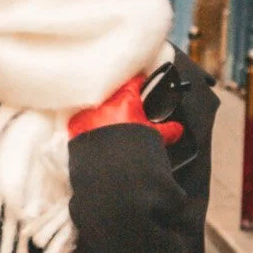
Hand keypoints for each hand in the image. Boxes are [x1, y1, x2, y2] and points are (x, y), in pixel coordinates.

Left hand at [69, 74, 183, 144]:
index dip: (141, 83)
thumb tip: (177, 129)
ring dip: (105, 113)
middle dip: (121, 101)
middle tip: (129, 111)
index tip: (143, 85)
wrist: (109, 170)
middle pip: (114, 94)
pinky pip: (83, 121)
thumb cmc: (130, 151)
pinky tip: (98, 135)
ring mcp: (87, 114)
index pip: (135, 81)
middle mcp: (104, 103)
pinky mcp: (75, 127)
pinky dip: (90, 126)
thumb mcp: (153, 137)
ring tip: (112, 125)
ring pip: (98, 107)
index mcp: (125, 99)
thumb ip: (167, 130)